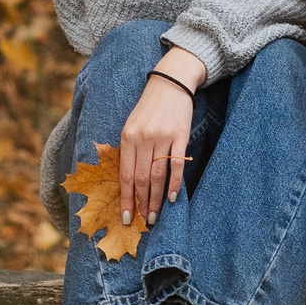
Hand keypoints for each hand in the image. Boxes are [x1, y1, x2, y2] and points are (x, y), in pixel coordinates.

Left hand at [118, 47, 206, 221]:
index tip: (127, 216)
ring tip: (156, 215)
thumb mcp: (131, 126)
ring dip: (157, 199)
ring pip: (157, 175)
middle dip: (142, 203)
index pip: (125, 175)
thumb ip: (129, 151)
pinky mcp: (180, 136)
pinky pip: (176, 165)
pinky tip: (173, 198)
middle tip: (144, 221)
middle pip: (141, 179)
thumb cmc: (149, 108)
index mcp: (127, 138)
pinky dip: (174, 184)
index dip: (126, 198)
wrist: (170, 84)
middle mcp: (143, 139)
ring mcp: (162, 138)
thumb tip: (129, 181)